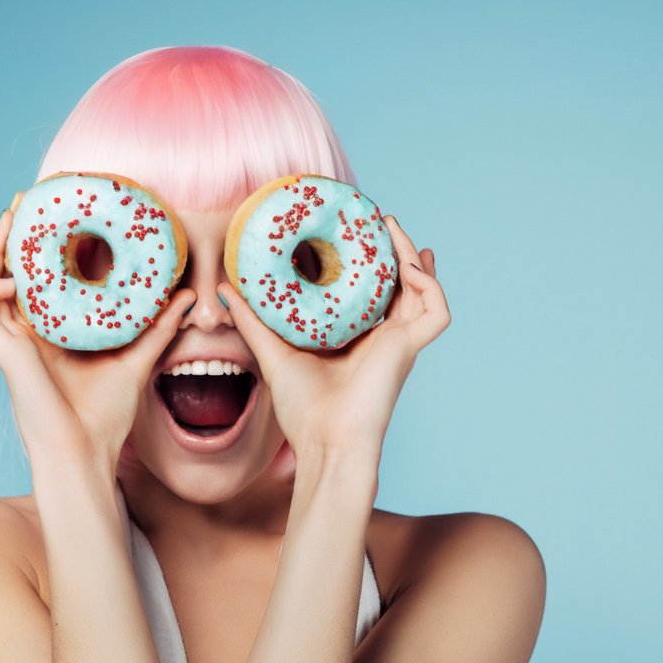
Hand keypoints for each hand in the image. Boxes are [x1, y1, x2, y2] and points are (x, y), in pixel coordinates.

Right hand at [0, 209, 195, 474]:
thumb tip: (187, 296)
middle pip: (8, 274)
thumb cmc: (106, 417)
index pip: (39, 280)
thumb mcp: (138, 361)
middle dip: (11, 236)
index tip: (54, 212)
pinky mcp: (3, 354)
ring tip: (9, 220)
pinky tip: (12, 277)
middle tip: (24, 200)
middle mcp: (27, 333)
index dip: (40, 247)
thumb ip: (158, 328)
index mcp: (51, 333)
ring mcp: (11, 343)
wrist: (86, 453)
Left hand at [217, 216, 449, 458]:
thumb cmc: (303, 411)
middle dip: (396, 251)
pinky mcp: (410, 349)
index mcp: (357, 339)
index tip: (358, 234)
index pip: (370, 293)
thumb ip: (253, 321)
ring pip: (423, 289)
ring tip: (395, 229)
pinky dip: (431, 285)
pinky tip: (412, 266)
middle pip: (401, 284)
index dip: (370, 265)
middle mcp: (383, 338)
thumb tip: (226, 288)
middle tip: (381, 220)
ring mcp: (399, 343)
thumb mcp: (273, 353)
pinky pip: (436, 310)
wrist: (325, 442)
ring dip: (414, 257)